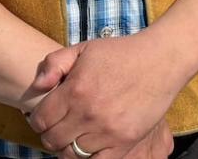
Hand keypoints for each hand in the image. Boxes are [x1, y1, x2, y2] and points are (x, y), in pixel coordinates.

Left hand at [28, 33, 188, 154]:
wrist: (161, 60)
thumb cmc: (121, 53)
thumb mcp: (84, 48)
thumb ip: (54, 63)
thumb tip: (37, 87)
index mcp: (74, 90)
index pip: (39, 121)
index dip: (40, 119)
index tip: (49, 115)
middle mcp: (87, 113)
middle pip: (52, 141)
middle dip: (52, 134)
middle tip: (63, 126)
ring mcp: (106, 130)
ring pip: (71, 154)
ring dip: (71, 146)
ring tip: (79, 134)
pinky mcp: (124, 142)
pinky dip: (90, 157)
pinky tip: (93, 144)